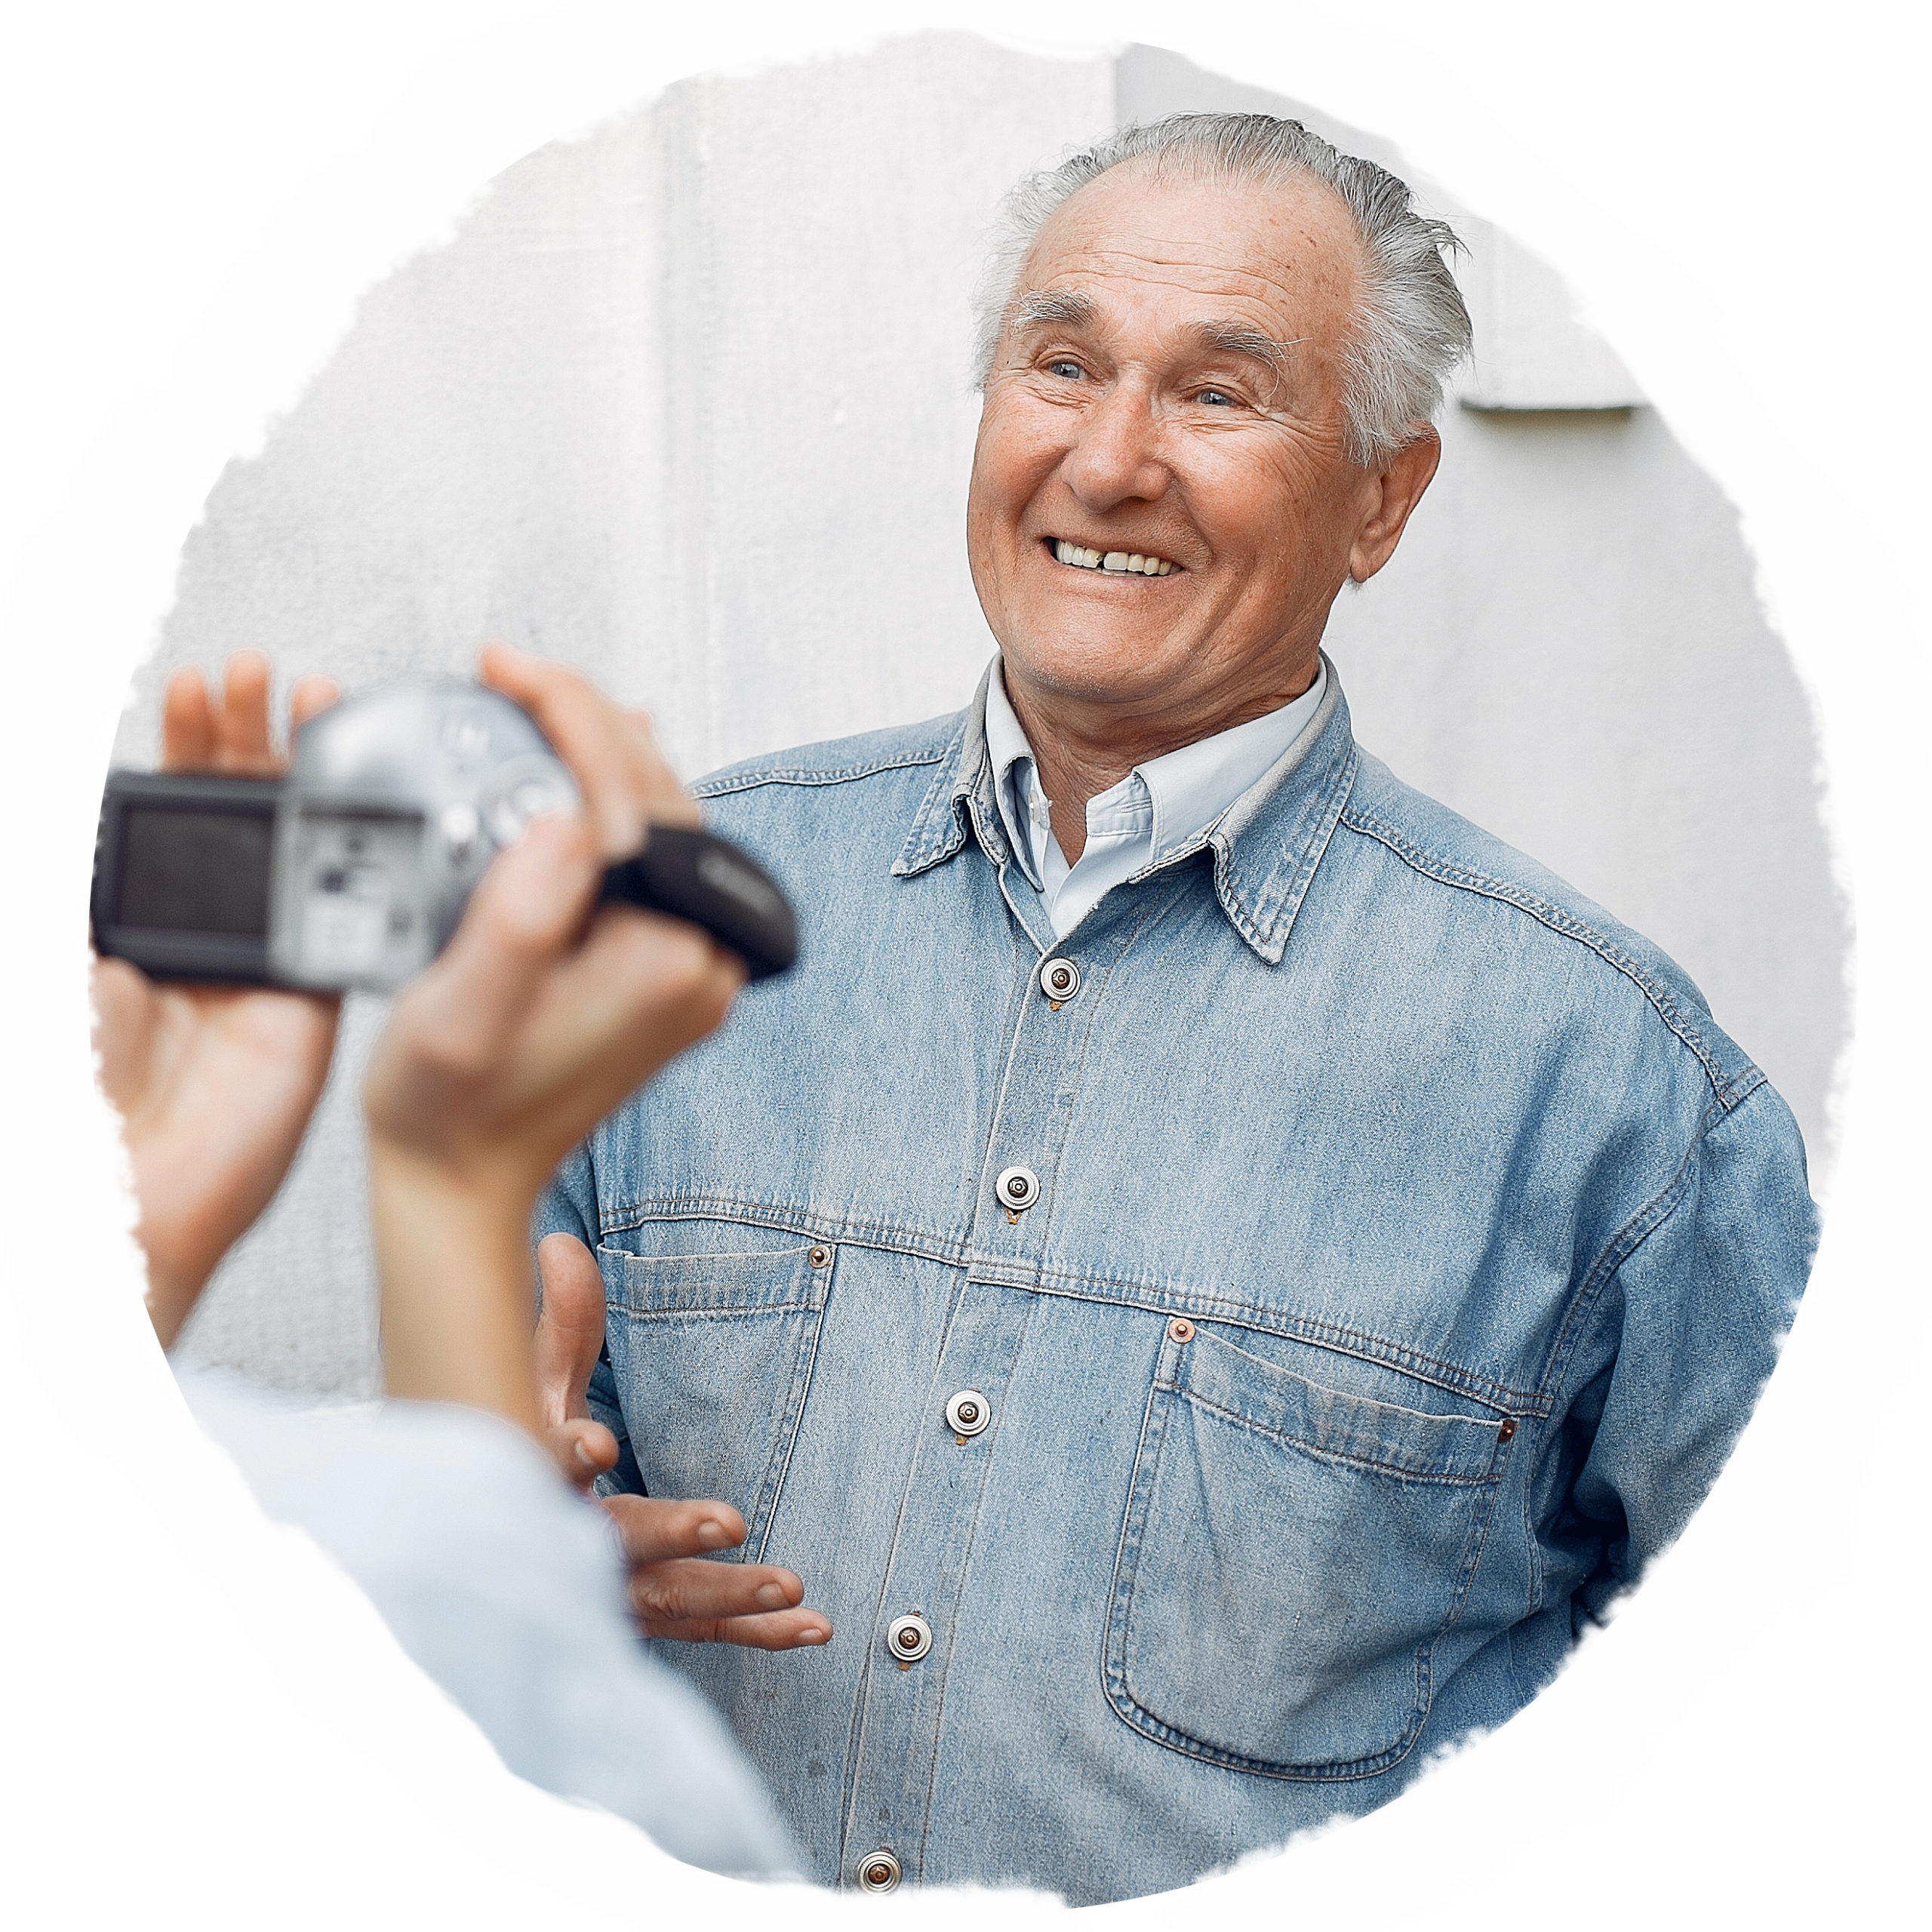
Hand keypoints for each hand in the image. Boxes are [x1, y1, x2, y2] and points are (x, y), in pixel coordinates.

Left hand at [93, 651, 339, 1345]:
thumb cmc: (68, 1097)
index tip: (193, 691)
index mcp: (127, 916)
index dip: (181, 744)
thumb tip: (82, 795)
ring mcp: (256, 963)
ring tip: (309, 703)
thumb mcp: (58, 968)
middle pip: (233, 811)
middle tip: (256, 679)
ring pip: (293, 846)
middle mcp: (195, 931)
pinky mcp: (308, 1001)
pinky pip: (340, 916)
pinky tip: (350, 803)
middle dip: (246, 736)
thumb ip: (83, 885)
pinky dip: (353, 855)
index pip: (163, 807)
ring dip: (304, 774)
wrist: (119, 1200)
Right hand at [366, 646, 744, 1430]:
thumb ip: (521, 913)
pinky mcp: (665, 967)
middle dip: (586, 718)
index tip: (505, 668)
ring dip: (599, 752)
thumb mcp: (462, 1007)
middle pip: (658, 795)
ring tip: (533, 704)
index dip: (567, 713)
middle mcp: (702, 961)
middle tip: (511, 672)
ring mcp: (691, 965)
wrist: (463, 1182)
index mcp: (667, 960)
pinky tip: (576, 771)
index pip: (631, 794)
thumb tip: (565, 815)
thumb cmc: (452, 1108)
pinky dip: (609, 802)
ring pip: (659, 818)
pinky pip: (649, 857)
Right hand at [533, 1232, 831, 1648]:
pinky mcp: (649, 1615)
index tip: (599, 1443)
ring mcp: (609, 1590)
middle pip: (615, 1545)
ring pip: (668, 1600)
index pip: (541, 1468)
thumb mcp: (536, 1382)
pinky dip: (760, 1632)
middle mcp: (567, 1544)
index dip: (566, 1457)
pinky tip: (816, 1628)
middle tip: (728, 1522)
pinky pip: (706, 1630)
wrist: (495, 1544)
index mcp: (533, 1480)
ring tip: (793, 1585)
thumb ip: (563, 1324)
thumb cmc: (525, 1441)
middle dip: (669, 1533)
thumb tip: (562, 1241)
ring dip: (731, 1594)